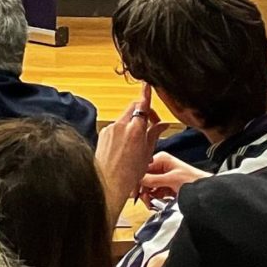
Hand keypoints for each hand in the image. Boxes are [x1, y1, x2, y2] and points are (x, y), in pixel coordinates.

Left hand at [96, 84, 161, 224]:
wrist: (109, 182)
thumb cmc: (129, 173)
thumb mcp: (147, 153)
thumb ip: (154, 134)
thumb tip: (162, 124)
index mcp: (135, 130)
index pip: (142, 105)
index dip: (145, 93)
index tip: (147, 84)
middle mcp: (121, 125)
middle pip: (133, 108)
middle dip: (142, 111)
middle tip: (151, 122)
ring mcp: (111, 128)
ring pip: (125, 118)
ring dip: (133, 123)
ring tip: (138, 141)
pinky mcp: (104, 133)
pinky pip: (116, 126)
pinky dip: (123, 131)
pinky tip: (125, 146)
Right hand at [139, 151, 208, 205]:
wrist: (206, 191)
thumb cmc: (192, 180)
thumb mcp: (171, 179)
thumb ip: (153, 180)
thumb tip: (137, 180)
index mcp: (161, 158)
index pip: (142, 167)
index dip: (137, 179)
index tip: (133, 190)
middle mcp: (160, 165)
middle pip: (144, 177)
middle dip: (143, 189)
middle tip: (144, 200)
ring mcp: (162, 175)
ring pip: (148, 185)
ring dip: (147, 195)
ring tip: (150, 204)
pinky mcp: (165, 185)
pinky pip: (154, 191)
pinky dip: (153, 198)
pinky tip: (154, 203)